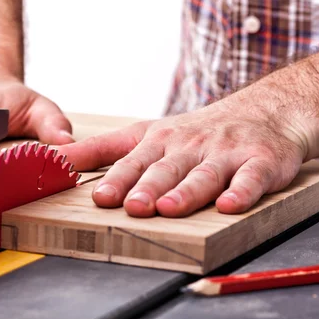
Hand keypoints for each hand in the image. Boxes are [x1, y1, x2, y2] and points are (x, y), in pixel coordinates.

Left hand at [57, 95, 310, 216]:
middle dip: (147, 187)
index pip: (134, 160)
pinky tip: (229, 205)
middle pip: (166, 168)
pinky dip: (241, 192)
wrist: (263, 111)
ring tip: (169, 207)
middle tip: (132, 206)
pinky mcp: (259, 162)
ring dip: (186, 191)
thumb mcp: (146, 133)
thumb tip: (55, 161)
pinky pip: (250, 178)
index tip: (100, 197)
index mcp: (160, 140)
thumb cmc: (196, 131)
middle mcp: (190, 145)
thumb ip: (101, 150)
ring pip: (203, 174)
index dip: (117, 178)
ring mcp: (225, 153)